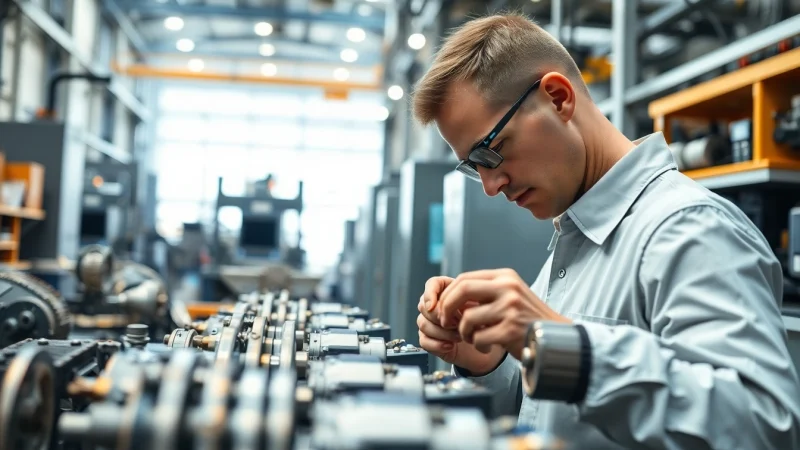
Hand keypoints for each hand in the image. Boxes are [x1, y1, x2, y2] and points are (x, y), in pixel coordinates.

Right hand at [417, 276, 505, 374]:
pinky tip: (450, 346)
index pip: (431, 284)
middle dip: (440, 316)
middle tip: (459, 323)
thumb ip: (467, 301)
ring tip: (460, 336)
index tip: (434, 305)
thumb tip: (449, 304)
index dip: (430, 293)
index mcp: (449, 291)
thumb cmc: (486, 321)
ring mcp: (431, 323)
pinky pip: (423, 340)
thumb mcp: (482, 307)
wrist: (488, 343)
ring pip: (423, 323)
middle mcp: (436, 305)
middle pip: (423, 305)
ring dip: (442, 332)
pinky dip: (437, 344)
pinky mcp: (430, 340)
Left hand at [437, 269, 569, 359]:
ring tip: (473, 338)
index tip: (443, 309)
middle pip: (463, 290)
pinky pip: (479, 338)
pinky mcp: (511, 329)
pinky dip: (478, 345)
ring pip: (468, 318)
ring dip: (464, 332)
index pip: (464, 278)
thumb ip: (486, 292)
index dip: (448, 295)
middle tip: (445, 322)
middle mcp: (508, 288)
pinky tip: (486, 346)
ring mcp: (510, 308)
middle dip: (447, 307)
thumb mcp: (510, 295)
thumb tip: (450, 296)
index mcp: (505, 277)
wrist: (557, 337)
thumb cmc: (528, 319)